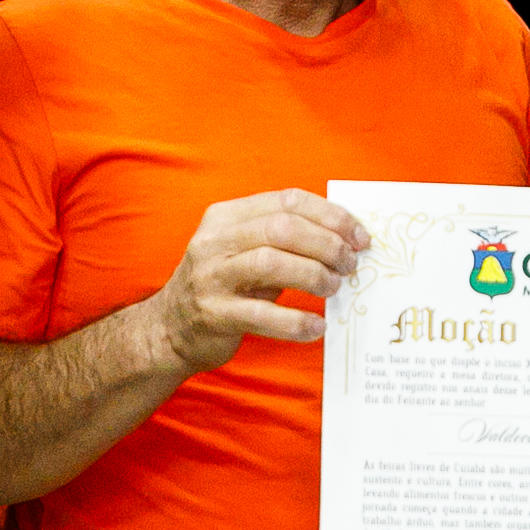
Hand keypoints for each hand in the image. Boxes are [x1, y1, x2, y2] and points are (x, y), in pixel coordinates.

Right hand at [144, 191, 368, 376]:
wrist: (170, 329)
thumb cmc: (224, 286)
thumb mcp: (245, 251)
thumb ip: (284, 240)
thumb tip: (345, 239)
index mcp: (226, 216)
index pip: (286, 201)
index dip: (330, 215)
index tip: (359, 236)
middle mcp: (215, 241)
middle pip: (281, 228)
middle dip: (326, 244)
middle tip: (349, 264)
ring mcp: (211, 277)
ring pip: (271, 262)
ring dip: (313, 275)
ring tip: (334, 288)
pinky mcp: (214, 314)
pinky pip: (262, 315)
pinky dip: (296, 321)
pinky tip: (317, 327)